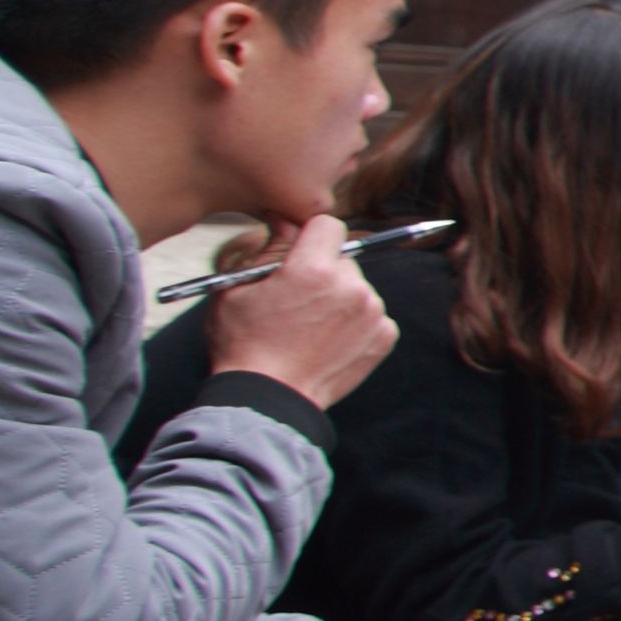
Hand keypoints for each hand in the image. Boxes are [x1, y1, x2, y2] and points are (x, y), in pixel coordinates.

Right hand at [206, 217, 394, 408]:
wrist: (268, 400)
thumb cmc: (244, 345)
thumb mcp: (236, 290)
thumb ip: (267, 249)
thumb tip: (284, 220)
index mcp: (313, 269)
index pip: (328, 224)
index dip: (311, 234)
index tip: (301, 248)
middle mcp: (350, 286)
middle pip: (342, 258)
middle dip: (322, 270)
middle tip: (298, 298)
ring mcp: (372, 313)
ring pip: (357, 287)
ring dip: (340, 297)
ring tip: (310, 326)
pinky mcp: (384, 336)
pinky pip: (372, 315)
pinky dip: (355, 322)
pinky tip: (328, 340)